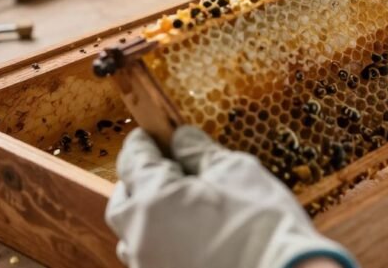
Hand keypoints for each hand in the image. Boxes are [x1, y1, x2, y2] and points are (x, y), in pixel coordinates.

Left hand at [106, 126, 355, 267]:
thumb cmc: (263, 227)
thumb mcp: (235, 172)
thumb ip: (200, 152)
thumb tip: (182, 139)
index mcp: (152, 200)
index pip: (133, 159)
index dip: (144, 141)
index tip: (153, 133)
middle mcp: (140, 238)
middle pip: (124, 200)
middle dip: (139, 180)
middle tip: (166, 167)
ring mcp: (149, 266)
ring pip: (133, 236)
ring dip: (147, 216)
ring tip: (178, 204)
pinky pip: (150, 259)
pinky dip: (161, 243)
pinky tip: (188, 237)